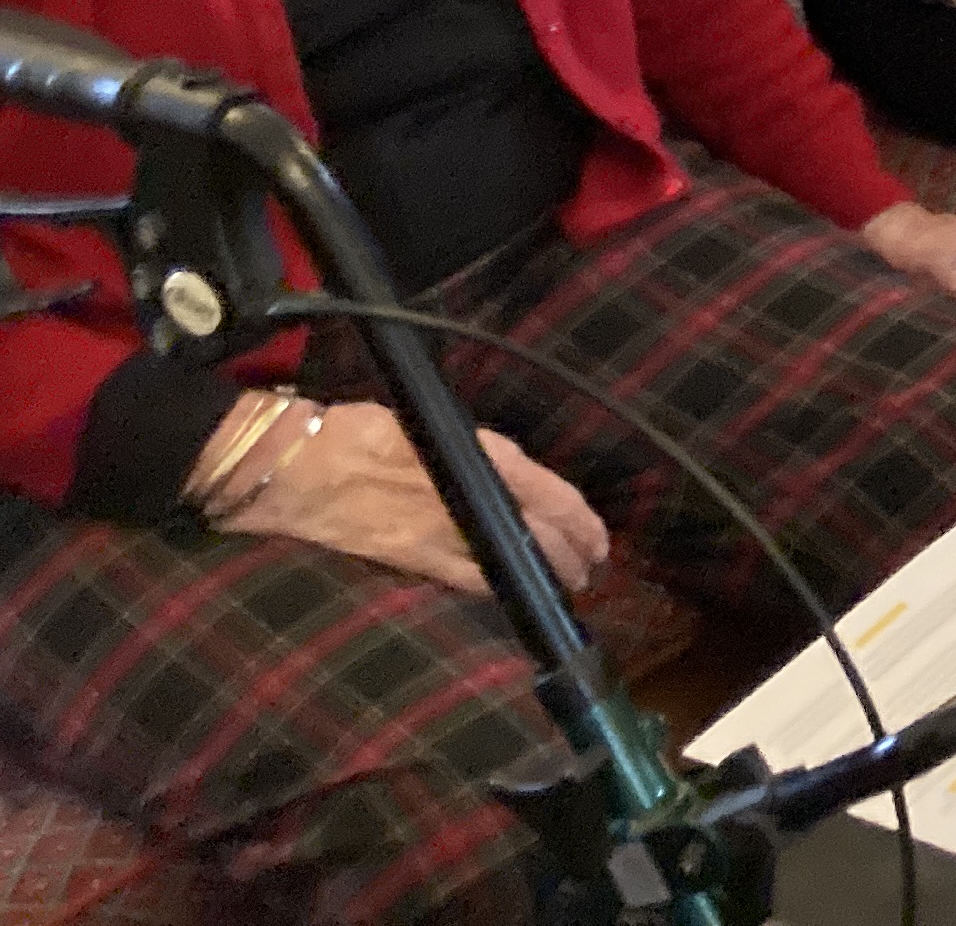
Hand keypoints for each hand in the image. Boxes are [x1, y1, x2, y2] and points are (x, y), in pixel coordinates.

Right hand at [211, 399, 608, 597]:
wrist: (293, 463)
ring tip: (565, 585)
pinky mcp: (406, 558)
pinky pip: (464, 579)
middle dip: (570, 553)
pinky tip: (510, 595)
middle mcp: (464, 494)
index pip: (546, 491)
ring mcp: (436, 531)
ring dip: (541, 575)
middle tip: (590, 567)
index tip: (598, 535)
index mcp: (475, 453)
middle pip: (537, 532)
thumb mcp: (427, 425)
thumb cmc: (356, 431)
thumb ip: (469, 452)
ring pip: (507, 561)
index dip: (579, 518)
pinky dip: (494, 588)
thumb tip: (501, 471)